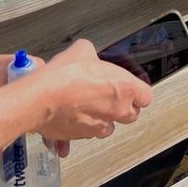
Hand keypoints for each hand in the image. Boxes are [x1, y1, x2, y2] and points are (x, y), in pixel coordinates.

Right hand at [33, 40, 153, 143]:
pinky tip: (70, 116)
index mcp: (124, 88)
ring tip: (87, 105)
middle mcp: (116, 110)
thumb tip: (88, 55)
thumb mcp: (83, 50)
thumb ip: (92, 54)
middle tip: (109, 97)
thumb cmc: (64, 76)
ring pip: (108, 127)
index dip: (138, 92)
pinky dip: (80, 127)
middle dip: (122, 107)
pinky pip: (84, 134)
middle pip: (131, 115)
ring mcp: (98, 126)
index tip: (131, 89)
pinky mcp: (80, 137)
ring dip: (102, 118)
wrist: (41, 98)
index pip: (146, 96)